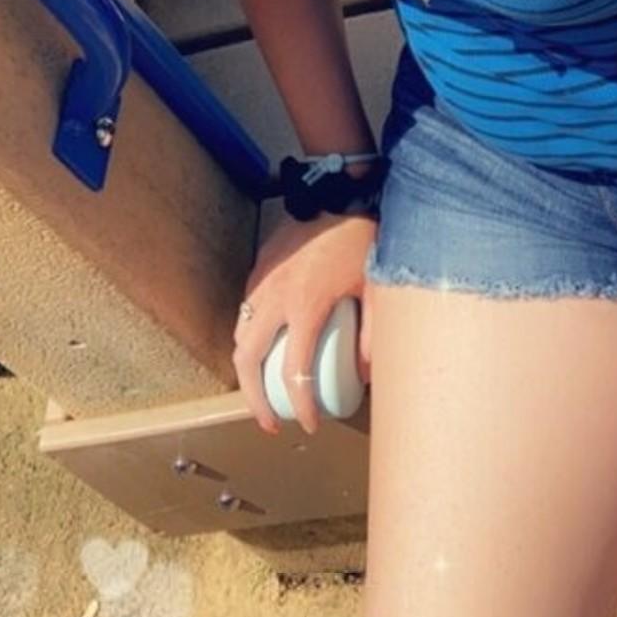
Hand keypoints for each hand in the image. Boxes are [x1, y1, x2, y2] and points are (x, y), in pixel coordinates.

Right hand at [232, 208, 377, 436]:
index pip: (295, 373)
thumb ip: (373, 334)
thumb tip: (364, 376)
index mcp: (306, 307)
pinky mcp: (259, 268)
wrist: (339, 193)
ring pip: (239, 336)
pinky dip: (248, 335)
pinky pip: (245, 310)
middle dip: (254, 400)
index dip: (302, 406)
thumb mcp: (377, 288)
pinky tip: (265, 344)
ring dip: (247, 369)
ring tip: (263, 388)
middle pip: (248, 362)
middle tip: (271, 421)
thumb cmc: (361, 239)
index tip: (311, 424)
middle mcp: (276, 298)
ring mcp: (262, 281)